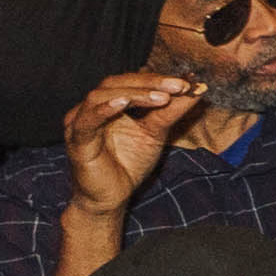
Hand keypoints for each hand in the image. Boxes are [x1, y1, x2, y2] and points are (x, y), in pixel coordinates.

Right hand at [60, 71, 198, 222]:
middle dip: (149, 82)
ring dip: (134, 93)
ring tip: (161, 97)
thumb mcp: (156, 132)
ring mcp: (80, 123)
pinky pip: (87, 122)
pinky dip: (104, 109)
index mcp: (108, 103)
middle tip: (178, 86)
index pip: (131, 80)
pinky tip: (124, 103)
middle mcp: (91, 109)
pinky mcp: (77, 142)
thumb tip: (198, 88)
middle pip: (115, 82)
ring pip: (100, 96)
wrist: (112, 197)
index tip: (186, 82)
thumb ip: (172, 110)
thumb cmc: (129, 162)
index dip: (157, 78)